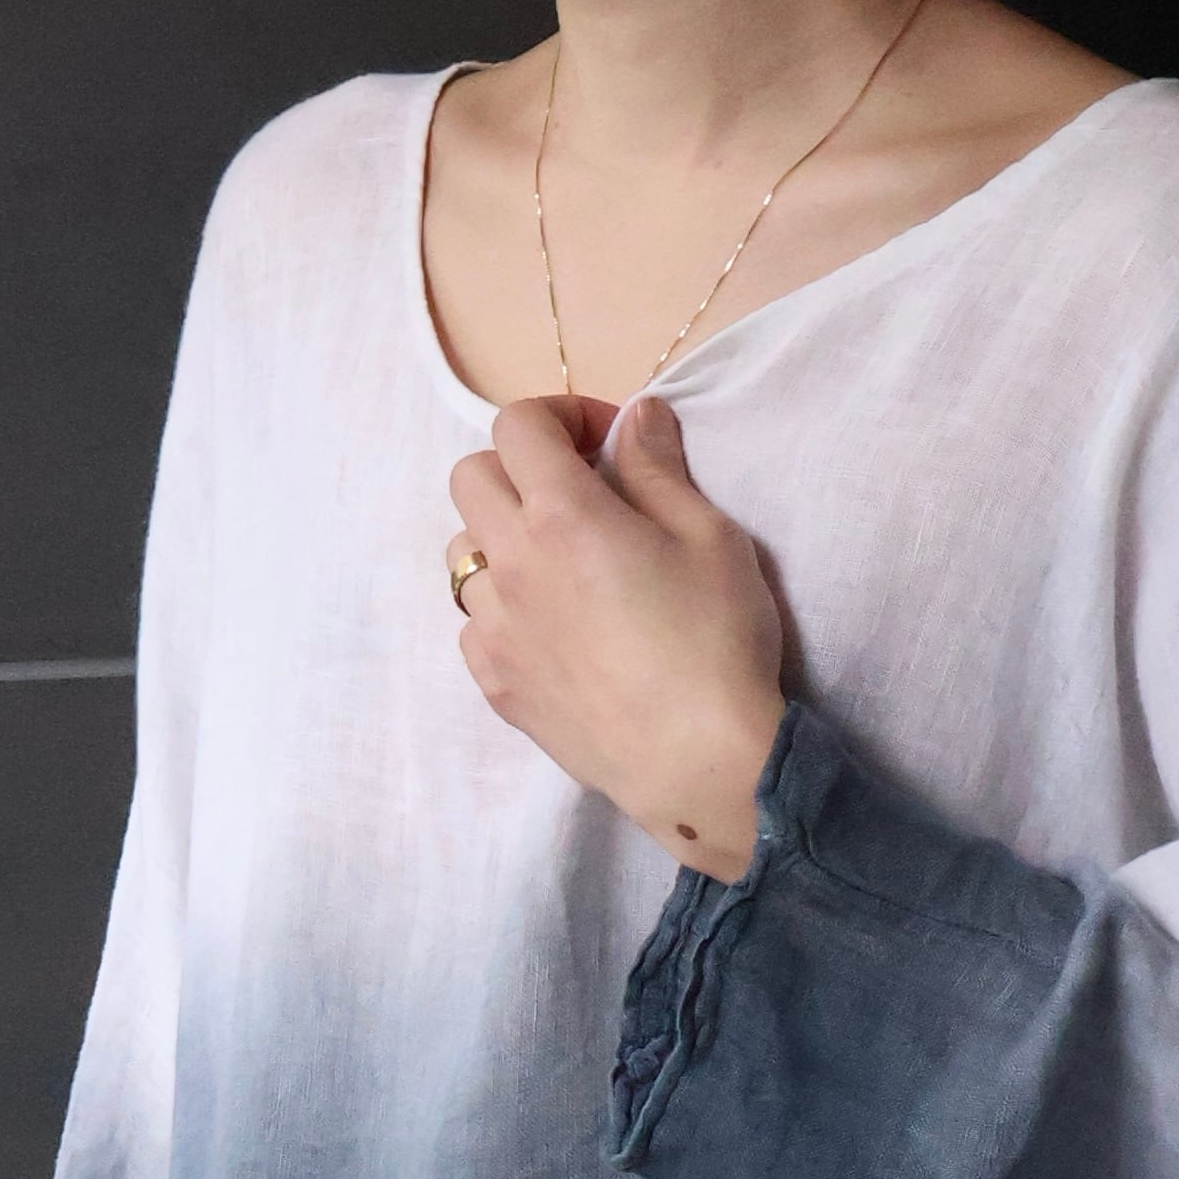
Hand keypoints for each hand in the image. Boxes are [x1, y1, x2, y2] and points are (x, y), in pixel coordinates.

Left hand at [447, 395, 787, 880]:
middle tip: (574, 493)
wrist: (701, 762)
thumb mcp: (710, 536)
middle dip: (517, 468)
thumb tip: (636, 416)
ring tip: (558, 566)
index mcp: (562, 513)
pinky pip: (472, 628)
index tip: (604, 442)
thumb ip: (659, 469)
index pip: (516, 425)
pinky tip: (550, 629)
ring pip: (462, 555)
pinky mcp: (498, 686)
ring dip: (501, 540)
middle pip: (470, 478)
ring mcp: (496, 630)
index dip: (559, 416)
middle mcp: (512, 564)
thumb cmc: (717, 643)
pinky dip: (500, 612)